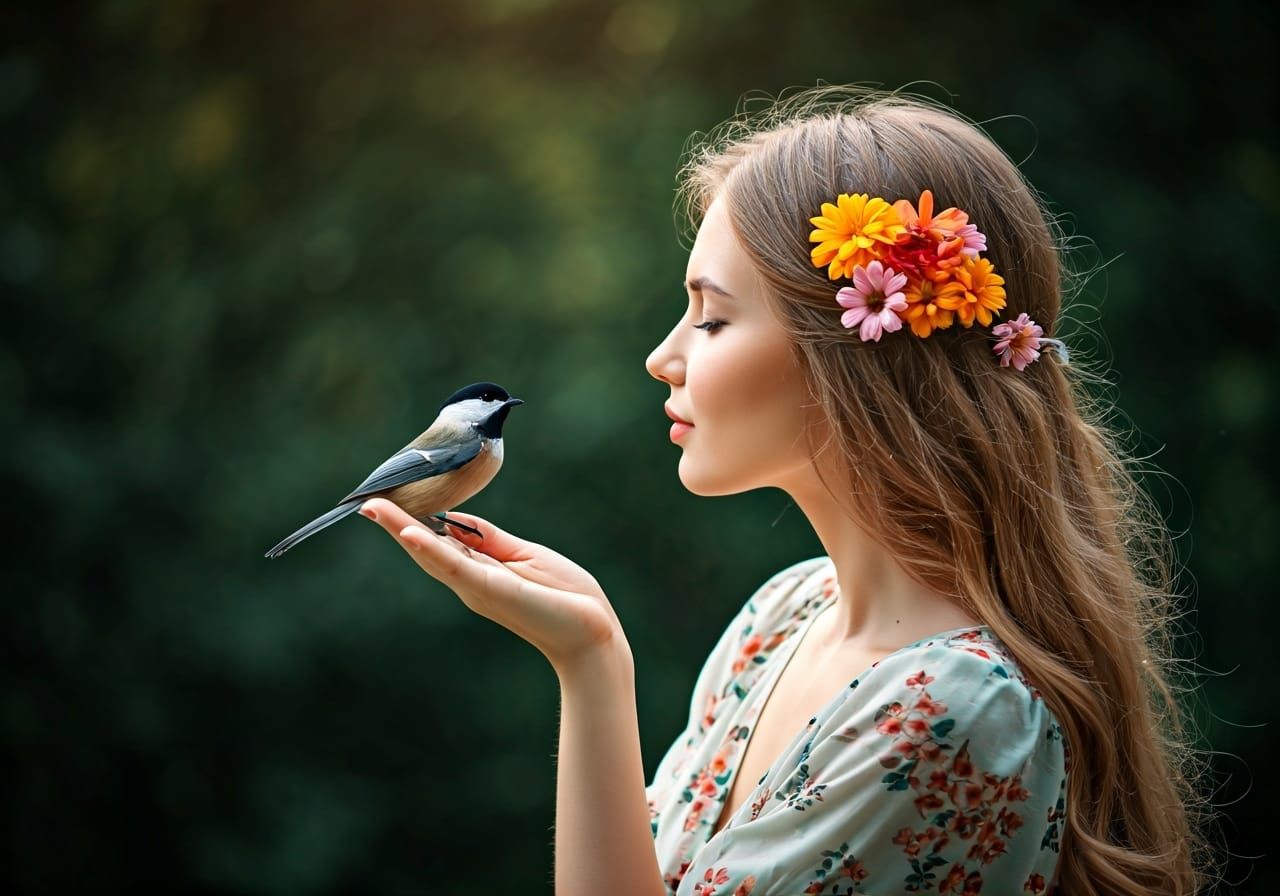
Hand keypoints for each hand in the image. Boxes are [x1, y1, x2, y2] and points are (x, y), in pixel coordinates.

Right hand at [358, 498, 628, 673]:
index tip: (388, 501)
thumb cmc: (565, 596)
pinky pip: (454, 566)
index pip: (439, 542)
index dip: (414, 522)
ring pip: (431, 554)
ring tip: (375, 509)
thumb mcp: (524, 555)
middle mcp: (470, 582)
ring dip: (402, 530)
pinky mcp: (491, 589)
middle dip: (395, 525)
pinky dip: (430, 549)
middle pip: (425, 548)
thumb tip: (458, 520)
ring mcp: (478, 587)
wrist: (592, 631)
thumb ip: (489, 539)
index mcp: (479, 571)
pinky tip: (409, 533)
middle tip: (365, 503)